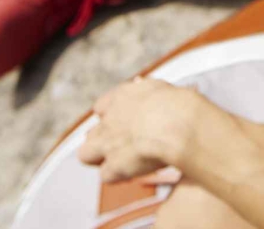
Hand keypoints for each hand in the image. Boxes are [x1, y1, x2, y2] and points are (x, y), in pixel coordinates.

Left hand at [77, 77, 207, 182]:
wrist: (177, 124)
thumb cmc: (178, 106)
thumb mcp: (160, 89)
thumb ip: (146, 91)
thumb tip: (140, 86)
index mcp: (122, 97)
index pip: (101, 107)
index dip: (110, 117)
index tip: (123, 123)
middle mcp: (109, 119)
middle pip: (91, 133)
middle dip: (102, 141)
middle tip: (121, 146)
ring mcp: (107, 142)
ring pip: (86, 154)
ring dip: (100, 160)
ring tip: (121, 164)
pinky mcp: (113, 164)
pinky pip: (106, 175)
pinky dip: (117, 176)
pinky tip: (131, 174)